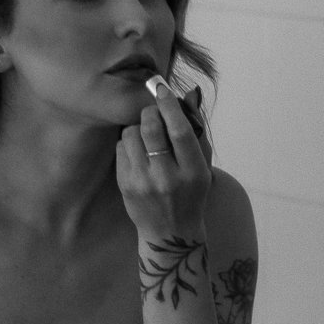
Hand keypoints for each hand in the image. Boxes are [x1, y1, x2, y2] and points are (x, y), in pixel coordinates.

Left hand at [116, 77, 211, 244]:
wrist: (170, 233)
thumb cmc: (191, 195)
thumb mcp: (202, 167)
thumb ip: (196, 132)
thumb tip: (190, 94)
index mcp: (193, 172)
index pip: (179, 131)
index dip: (170, 106)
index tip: (162, 89)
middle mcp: (167, 177)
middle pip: (152, 129)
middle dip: (150, 111)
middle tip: (153, 111)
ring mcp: (143, 183)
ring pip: (131, 135)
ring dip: (137, 127)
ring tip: (146, 135)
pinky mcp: (125, 186)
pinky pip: (121, 148)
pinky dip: (128, 142)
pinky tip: (137, 151)